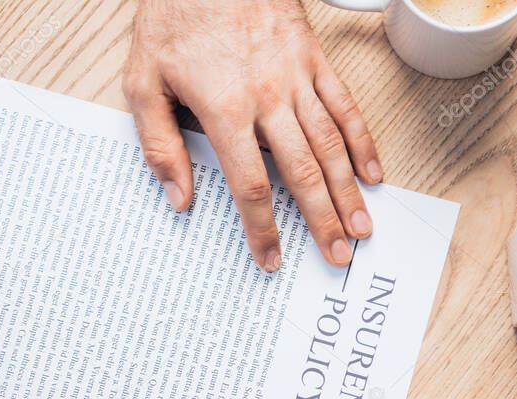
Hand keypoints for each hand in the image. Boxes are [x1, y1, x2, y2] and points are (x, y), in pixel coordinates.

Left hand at [124, 0, 382, 271]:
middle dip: (320, 221)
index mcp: (223, 109)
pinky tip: (372, 172)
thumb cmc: (174, 15)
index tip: (270, 257)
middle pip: (301, 172)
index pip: (249, 184)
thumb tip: (178, 197)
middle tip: (336, 256)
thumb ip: (160, 144)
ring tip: (362, 227)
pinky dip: (362, 141)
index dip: (262, 228)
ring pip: (330, 145)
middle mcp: (267, 98)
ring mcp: (296, 78)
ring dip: (348, 190)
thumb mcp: (143, 81)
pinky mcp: (313, 58)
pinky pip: (345, 105)